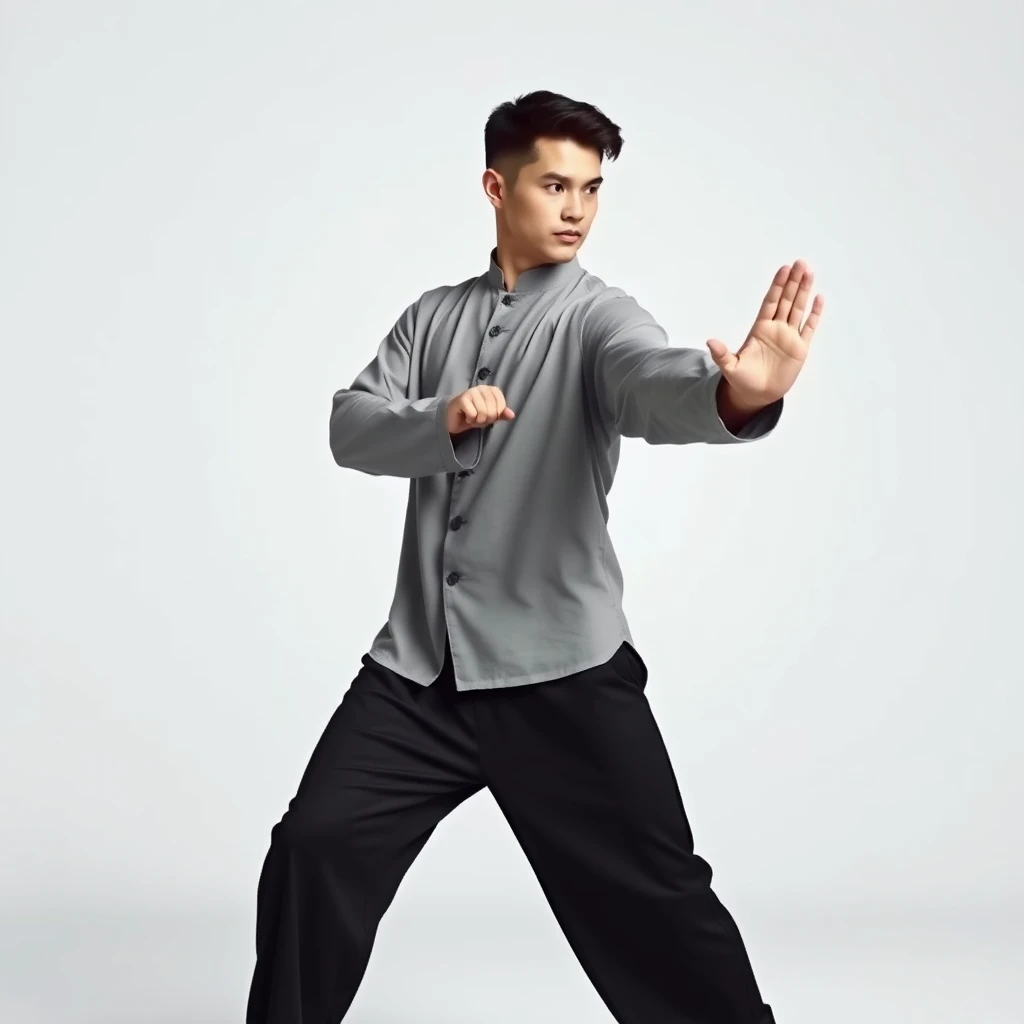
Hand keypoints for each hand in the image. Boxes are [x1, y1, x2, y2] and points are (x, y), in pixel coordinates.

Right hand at [446, 385, 515, 435]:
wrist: (455, 417)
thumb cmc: (474, 414)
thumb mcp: (490, 416)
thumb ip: (501, 414)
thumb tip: (512, 415)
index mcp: (492, 390)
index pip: (501, 407)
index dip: (495, 416)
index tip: (487, 415)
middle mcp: (482, 388)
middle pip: (492, 411)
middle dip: (485, 420)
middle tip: (478, 418)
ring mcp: (472, 392)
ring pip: (483, 413)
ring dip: (477, 420)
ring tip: (472, 417)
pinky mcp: (462, 398)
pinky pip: (472, 414)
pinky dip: (470, 419)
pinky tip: (466, 416)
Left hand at [706, 260, 823, 405]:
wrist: (756, 395)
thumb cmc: (742, 380)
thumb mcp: (730, 367)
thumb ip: (722, 354)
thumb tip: (710, 342)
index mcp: (760, 329)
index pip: (770, 302)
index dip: (777, 286)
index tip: (783, 269)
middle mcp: (776, 329)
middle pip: (786, 300)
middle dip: (793, 282)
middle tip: (800, 263)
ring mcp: (789, 337)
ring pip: (798, 309)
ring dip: (804, 291)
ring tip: (809, 272)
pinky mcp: (800, 348)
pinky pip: (809, 328)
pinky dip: (815, 314)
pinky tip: (819, 298)